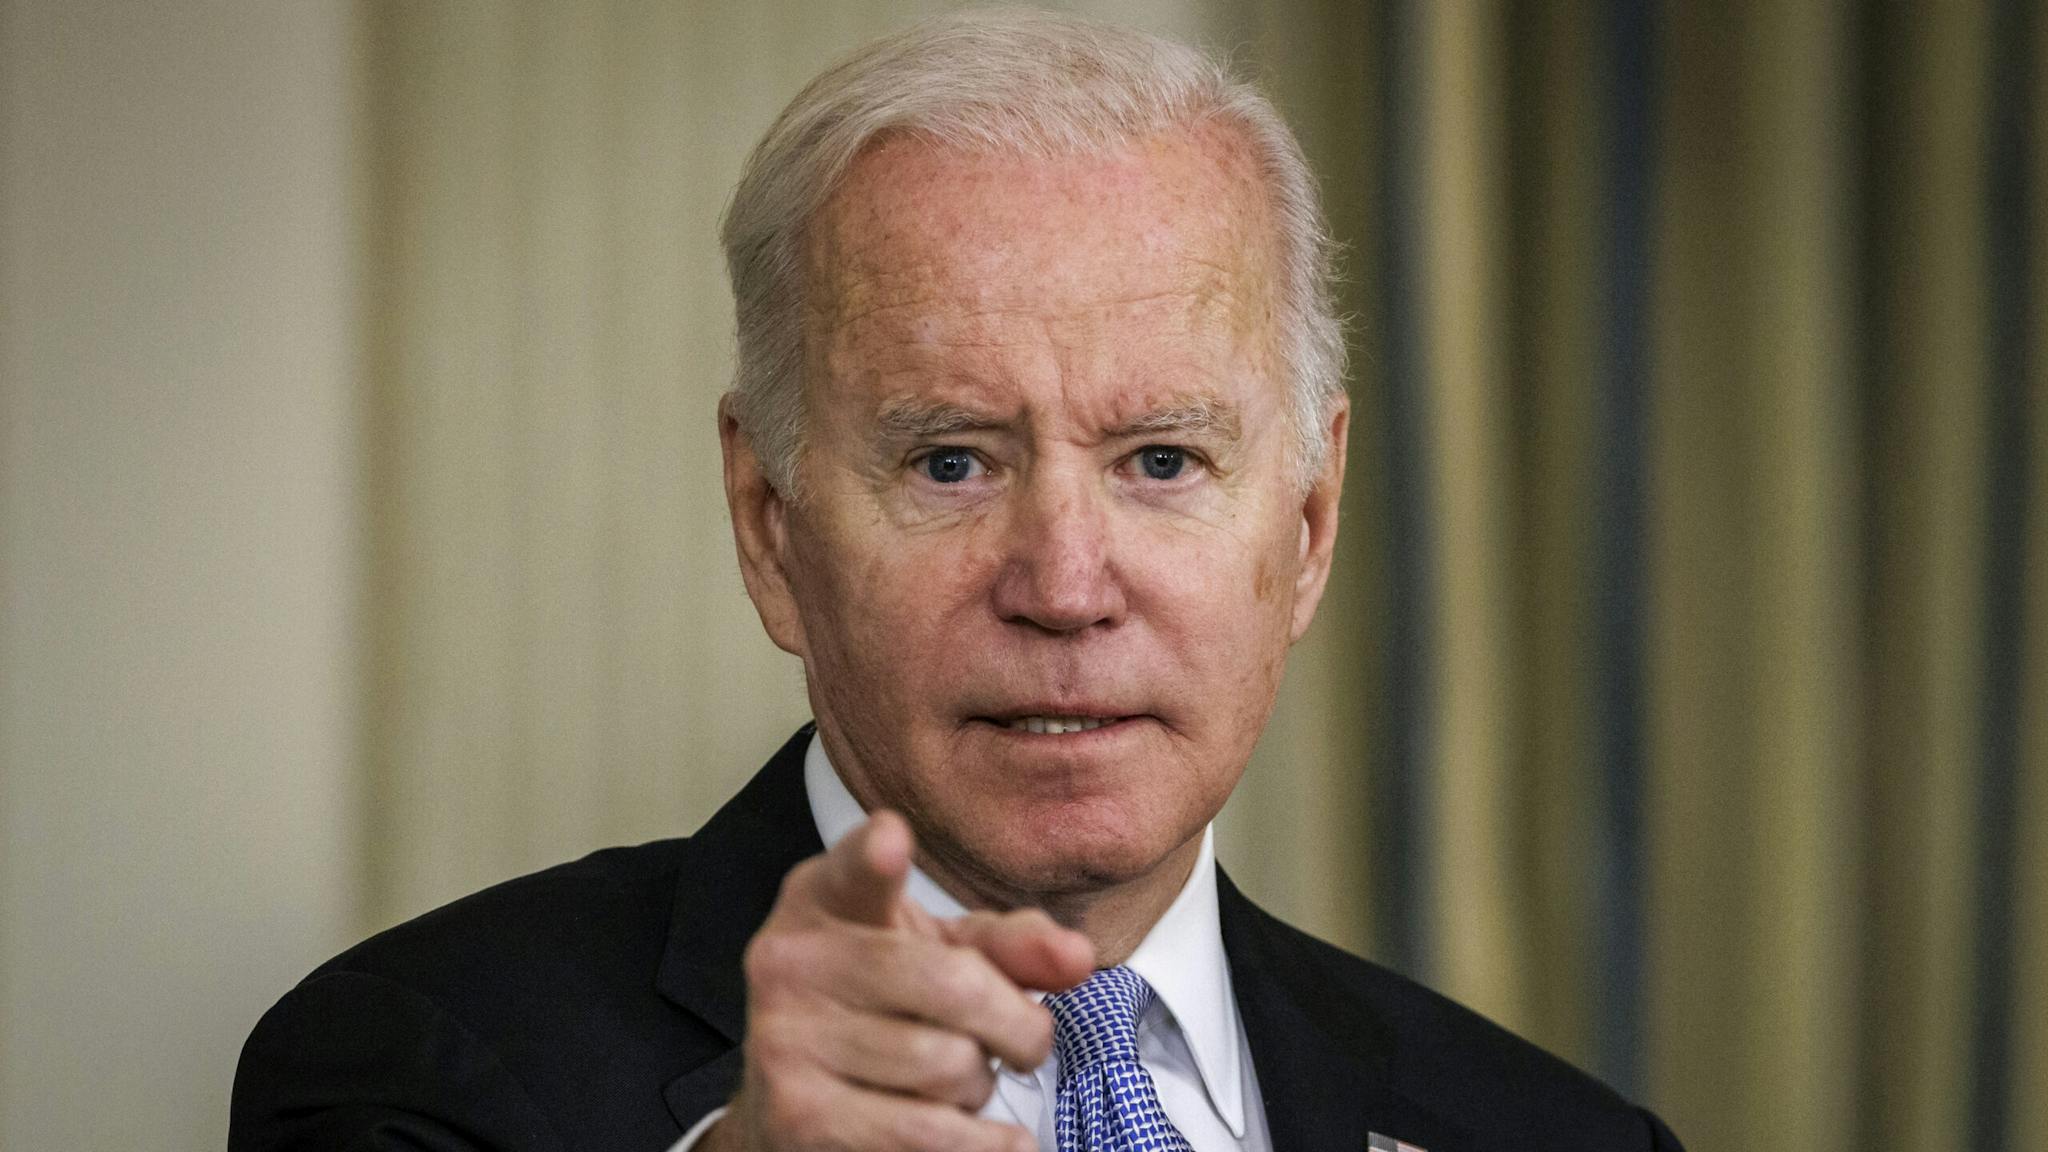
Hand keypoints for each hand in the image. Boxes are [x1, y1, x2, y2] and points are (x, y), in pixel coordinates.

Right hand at [700, 811, 1094, 1151]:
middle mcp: (792, 960)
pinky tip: (997, 1141)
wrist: (801, 1097)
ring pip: (950, 1068)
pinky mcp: (797, 1116)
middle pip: (956, 986)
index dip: (875, 856)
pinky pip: (929, 1135)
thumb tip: (1074, 958)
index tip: (891, 841)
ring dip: (980, 1088)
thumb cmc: (884, 1008)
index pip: (855, 871)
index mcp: (827, 899)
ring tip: (957, 1082)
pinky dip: (983, 1146)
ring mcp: (785, 1040)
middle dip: (1017, 1026)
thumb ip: (1010, 946)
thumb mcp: (943, 955)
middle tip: (1022, 1041)